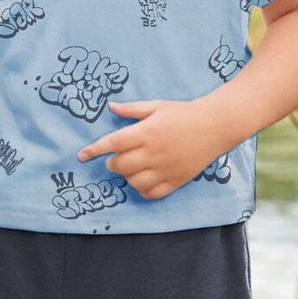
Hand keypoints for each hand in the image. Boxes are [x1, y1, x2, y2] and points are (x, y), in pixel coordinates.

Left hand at [76, 99, 226, 199]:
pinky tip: (143, 180)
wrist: (216, 125)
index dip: (95, 149)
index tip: (82, 155)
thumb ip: (132, 109)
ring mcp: (166, 168)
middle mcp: (155, 152)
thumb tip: (110, 106)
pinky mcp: (177, 180)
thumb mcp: (157, 106)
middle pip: (121, 165)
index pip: (114, 143)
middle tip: (116, 158)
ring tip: (131, 168)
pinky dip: (142, 189)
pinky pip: (152, 192)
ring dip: (127, 176)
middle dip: (112, 163)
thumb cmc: (184, 113)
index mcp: (148, 131)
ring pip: (134, 181)